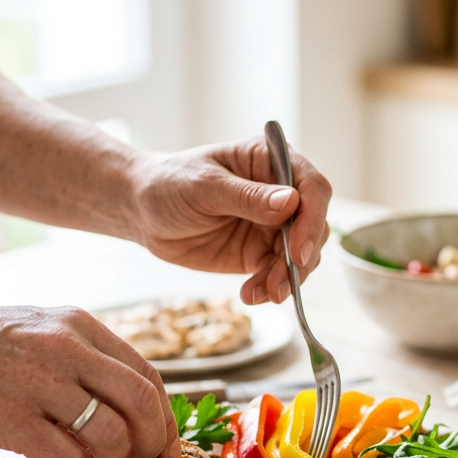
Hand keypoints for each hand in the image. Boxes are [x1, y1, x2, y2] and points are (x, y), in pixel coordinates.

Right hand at [0, 298, 179, 457]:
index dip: (165, 417)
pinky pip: (66, 457)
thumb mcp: (41, 331)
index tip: (167, 444)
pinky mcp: (9, 418)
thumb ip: (85, 361)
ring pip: (110, 434)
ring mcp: (38, 383)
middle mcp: (67, 349)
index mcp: (80, 326)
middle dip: (152, 443)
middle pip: (142, 403)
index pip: (146, 374)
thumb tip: (128, 409)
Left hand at [131, 137, 331, 304]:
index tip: (298, 250)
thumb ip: (247, 196)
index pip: (312, 187)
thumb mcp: (204, 186)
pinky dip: (271, 288)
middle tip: (279, 283)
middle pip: (314, 226)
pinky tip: (251, 295)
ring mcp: (274, 225)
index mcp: (271, 162)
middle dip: (301, 258)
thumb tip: (290, 203)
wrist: (144, 212)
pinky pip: (280, 273)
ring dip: (287, 278)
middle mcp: (281, 193)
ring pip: (303, 255)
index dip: (313, 219)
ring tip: (262, 294)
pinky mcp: (261, 253)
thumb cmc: (170, 184)